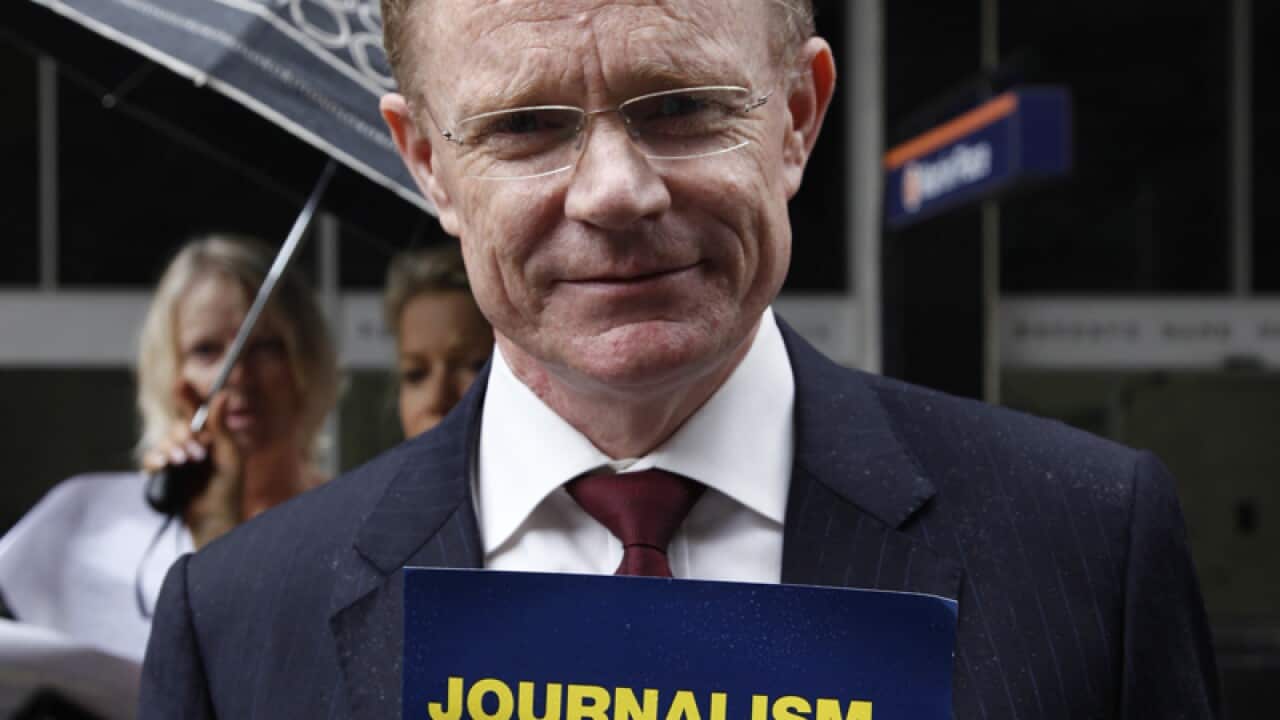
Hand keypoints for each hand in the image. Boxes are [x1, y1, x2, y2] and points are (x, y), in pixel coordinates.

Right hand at [143, 385, 244, 547]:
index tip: (182, 382)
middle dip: (183, 436)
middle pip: (178, 426)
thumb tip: (222, 394)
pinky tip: (163, 467)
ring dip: (171, 449)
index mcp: (212, 438)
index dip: (188, 397)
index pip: (197, 412)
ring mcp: (177, 459)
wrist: (213, 520)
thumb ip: (221, 426)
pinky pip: (151, 460)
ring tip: (184, 464)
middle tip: (197, 453)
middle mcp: (193, 445)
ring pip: (163, 441)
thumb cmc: (228, 490)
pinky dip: (154, 461)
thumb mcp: (229, 456)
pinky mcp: (164, 473)